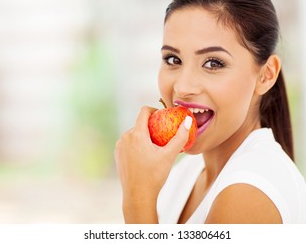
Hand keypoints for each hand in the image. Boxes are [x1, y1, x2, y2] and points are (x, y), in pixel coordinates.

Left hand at [114, 106, 191, 222]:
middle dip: (151, 127)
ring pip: (133, 134)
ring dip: (144, 136)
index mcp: (137, 134)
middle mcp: (125, 137)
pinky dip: (136, 145)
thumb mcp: (169, 155)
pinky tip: (145, 156)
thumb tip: (188, 121)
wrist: (138, 196)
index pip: (144, 111)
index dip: (154, 110)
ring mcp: (120, 146)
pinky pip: (128, 144)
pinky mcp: (118, 155)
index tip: (163, 117)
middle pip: (139, 124)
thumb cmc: (154, 176)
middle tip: (162, 136)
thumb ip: (180, 137)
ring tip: (154, 148)